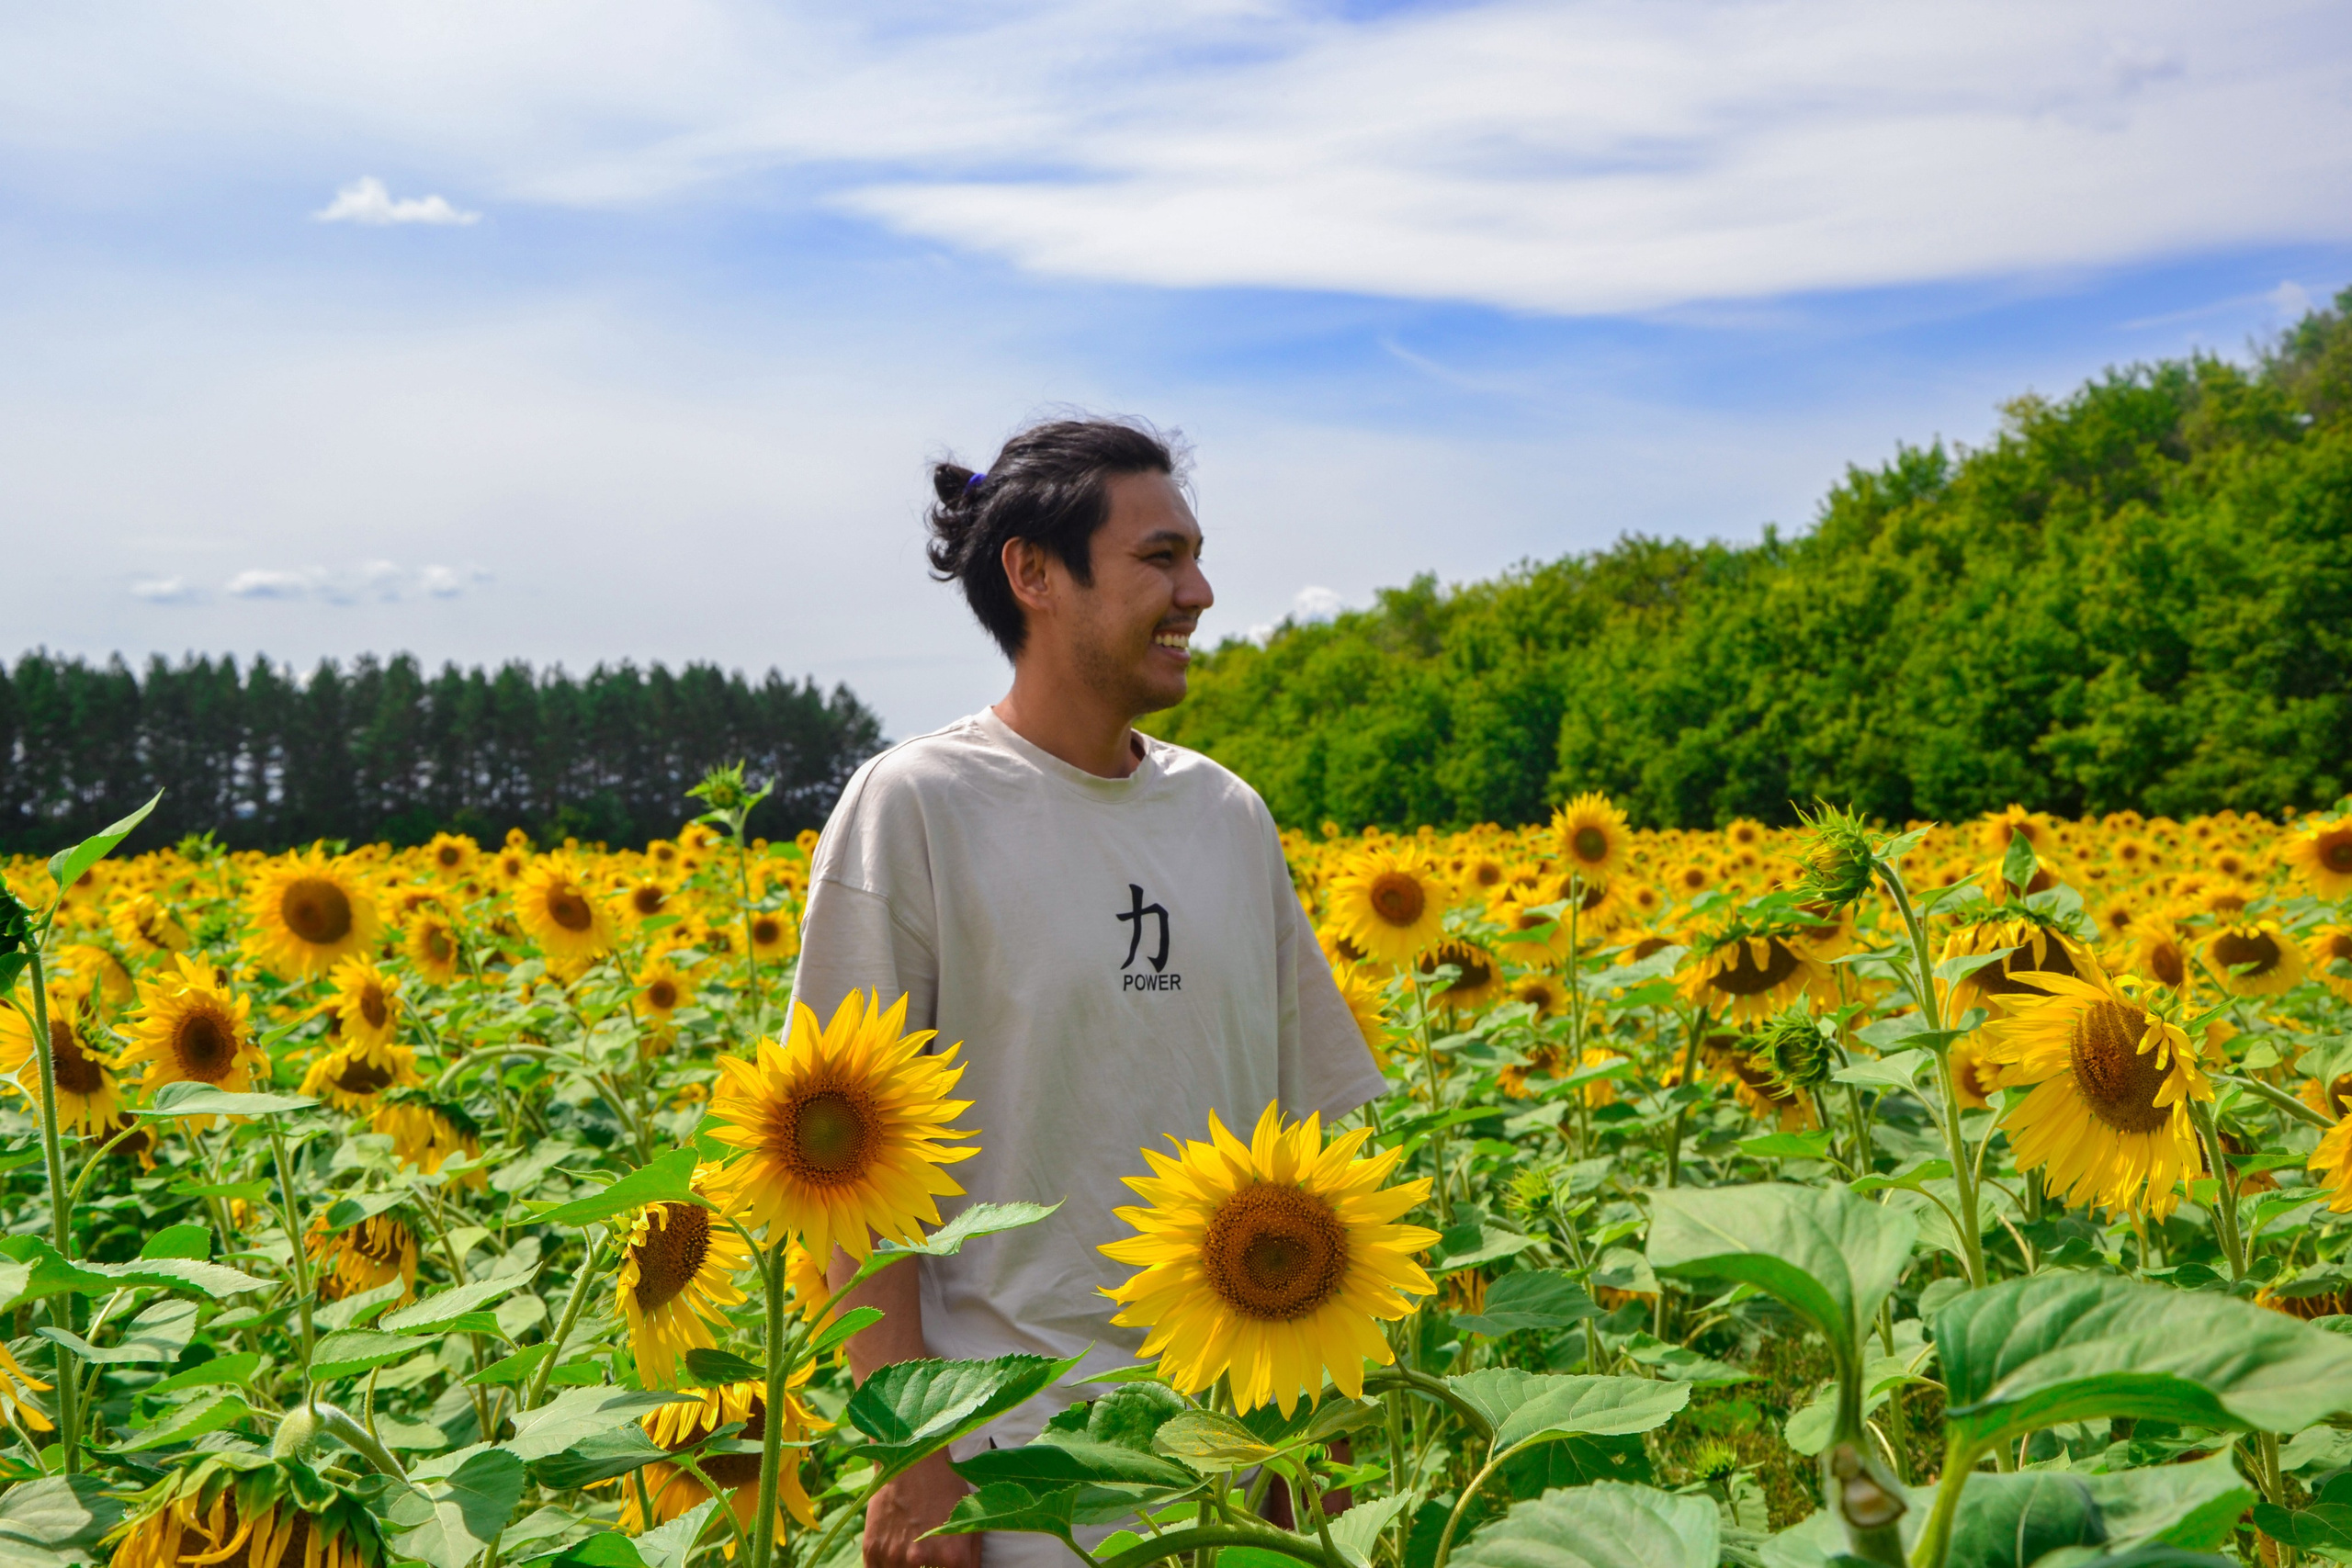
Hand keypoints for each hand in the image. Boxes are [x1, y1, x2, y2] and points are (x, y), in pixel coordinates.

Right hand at [862, 1450, 977, 1567]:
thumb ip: (972, 1559)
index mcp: (953, 1556)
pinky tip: (896, 1555)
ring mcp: (893, 1557)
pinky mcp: (872, 1550)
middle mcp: (921, 1560)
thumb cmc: (946, 1487)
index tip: (947, 1566)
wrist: (910, 1458)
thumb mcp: (970, 1520)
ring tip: (913, 1554)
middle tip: (928, 1558)